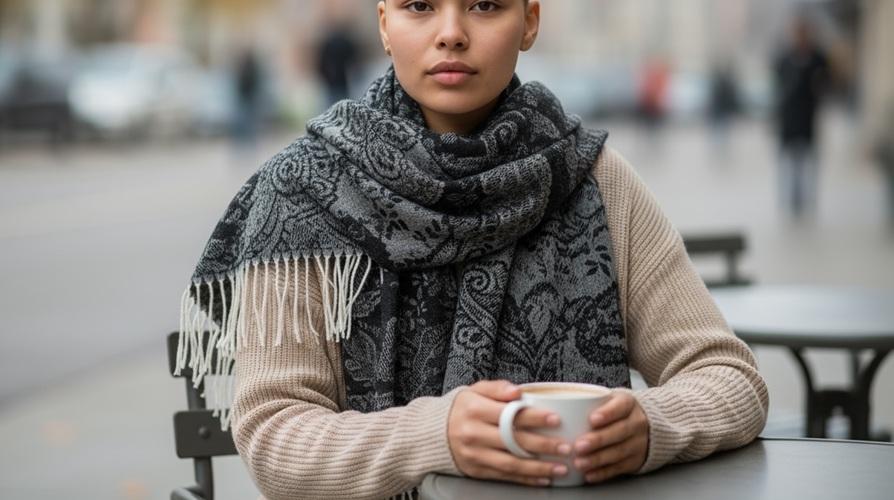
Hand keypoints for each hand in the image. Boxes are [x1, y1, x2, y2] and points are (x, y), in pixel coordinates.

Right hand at [447, 380, 572, 486]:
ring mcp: (474, 454)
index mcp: (474, 409)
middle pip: (513, 441)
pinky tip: (543, 479)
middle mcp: (473, 433)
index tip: (556, 419)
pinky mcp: (475, 470)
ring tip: (561, 468)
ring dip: (539, 468)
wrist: (430, 433)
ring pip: (511, 463)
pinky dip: (525, 479)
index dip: (534, 417)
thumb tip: (518, 391)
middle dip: (543, 445)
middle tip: (566, 446)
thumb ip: (496, 388)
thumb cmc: (460, 409)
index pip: (509, 414)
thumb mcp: (474, 391)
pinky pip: (504, 476)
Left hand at [572, 390, 649, 482]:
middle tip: (578, 445)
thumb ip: (591, 401)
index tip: (591, 419)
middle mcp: (637, 423)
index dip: (607, 413)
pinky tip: (589, 474)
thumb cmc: (616, 411)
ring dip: (597, 459)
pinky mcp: (635, 460)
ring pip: (619, 452)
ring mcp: (638, 443)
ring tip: (579, 463)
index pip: (620, 407)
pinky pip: (619, 468)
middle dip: (598, 440)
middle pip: (619, 431)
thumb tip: (559, 403)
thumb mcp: (610, 399)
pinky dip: (603, 473)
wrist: (648, 425)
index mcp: (628, 404)